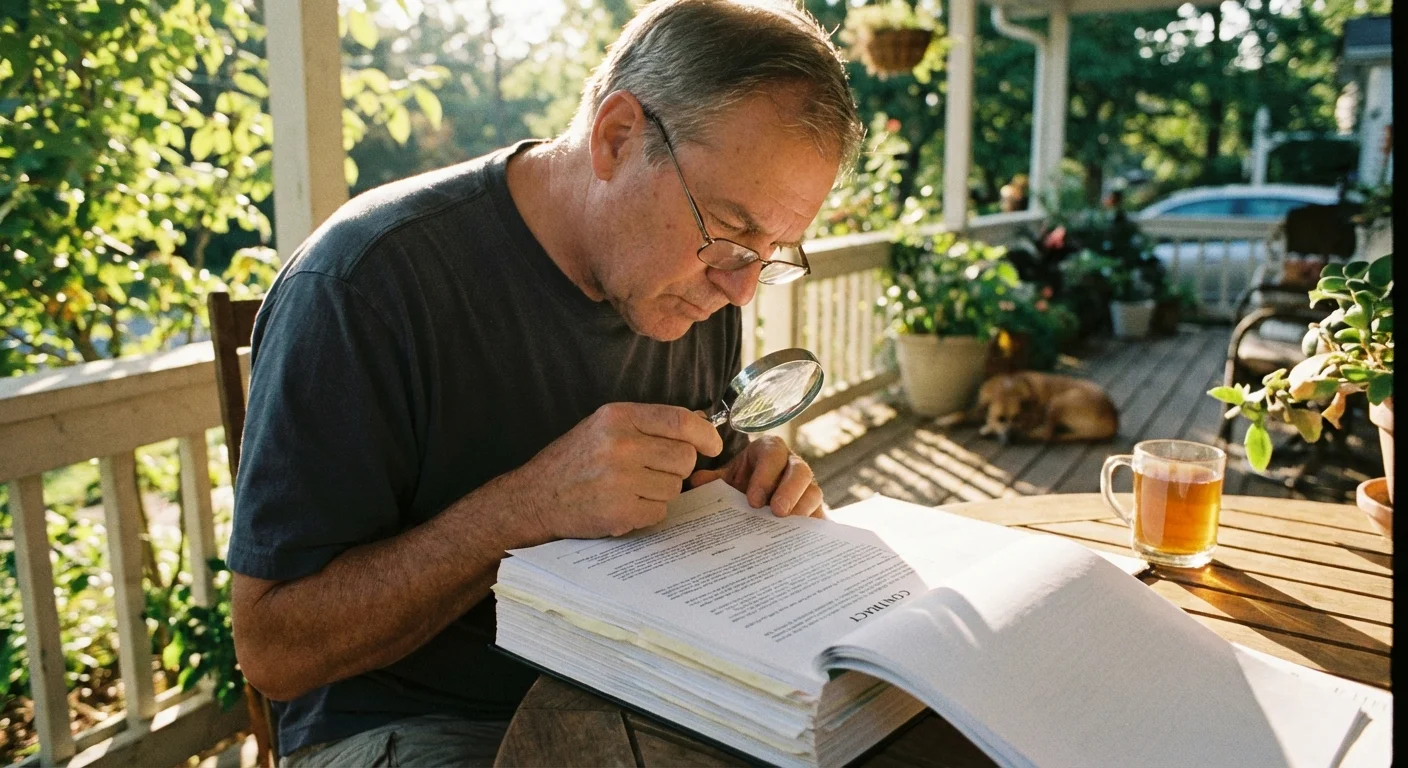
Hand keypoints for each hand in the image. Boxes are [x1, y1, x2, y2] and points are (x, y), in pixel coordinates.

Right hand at [517, 403, 722, 539]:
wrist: (536, 498)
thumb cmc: (574, 461)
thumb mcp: (604, 427)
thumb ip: (647, 424)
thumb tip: (699, 422)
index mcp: (617, 417)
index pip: (679, 420)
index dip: (705, 434)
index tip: (713, 445)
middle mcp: (619, 445)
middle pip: (684, 458)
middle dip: (678, 468)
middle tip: (655, 472)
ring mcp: (620, 480)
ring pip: (674, 487)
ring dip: (661, 491)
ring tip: (631, 488)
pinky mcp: (620, 511)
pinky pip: (659, 511)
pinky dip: (648, 511)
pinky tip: (624, 504)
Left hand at [687, 435, 822, 517]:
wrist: (758, 502)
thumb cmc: (742, 484)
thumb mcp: (727, 480)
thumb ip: (712, 481)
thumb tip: (696, 482)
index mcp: (769, 451)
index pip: (773, 453)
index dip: (765, 475)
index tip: (753, 500)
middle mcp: (792, 465)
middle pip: (800, 471)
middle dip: (789, 491)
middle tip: (776, 512)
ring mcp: (806, 487)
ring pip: (813, 492)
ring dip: (802, 508)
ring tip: (787, 527)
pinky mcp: (814, 509)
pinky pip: (818, 516)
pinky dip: (810, 528)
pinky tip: (798, 541)